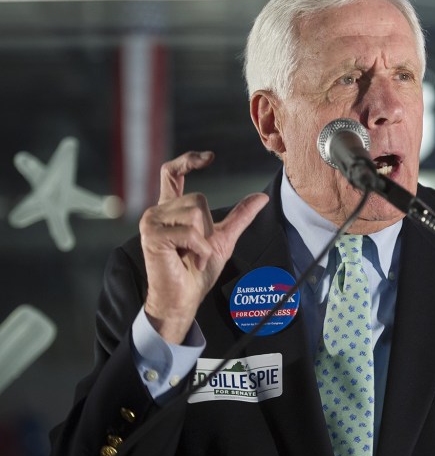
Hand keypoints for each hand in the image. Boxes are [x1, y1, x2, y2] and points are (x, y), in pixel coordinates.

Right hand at [139, 151, 268, 343]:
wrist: (185, 297)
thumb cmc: (198, 271)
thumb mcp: (224, 238)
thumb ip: (240, 216)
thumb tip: (261, 197)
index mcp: (172, 209)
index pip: (172, 173)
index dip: (189, 160)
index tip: (210, 157)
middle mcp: (159, 211)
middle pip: (197, 198)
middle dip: (209, 227)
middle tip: (198, 249)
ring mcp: (152, 221)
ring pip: (195, 212)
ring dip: (204, 240)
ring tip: (193, 255)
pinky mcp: (152, 236)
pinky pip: (189, 232)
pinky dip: (199, 249)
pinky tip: (190, 260)